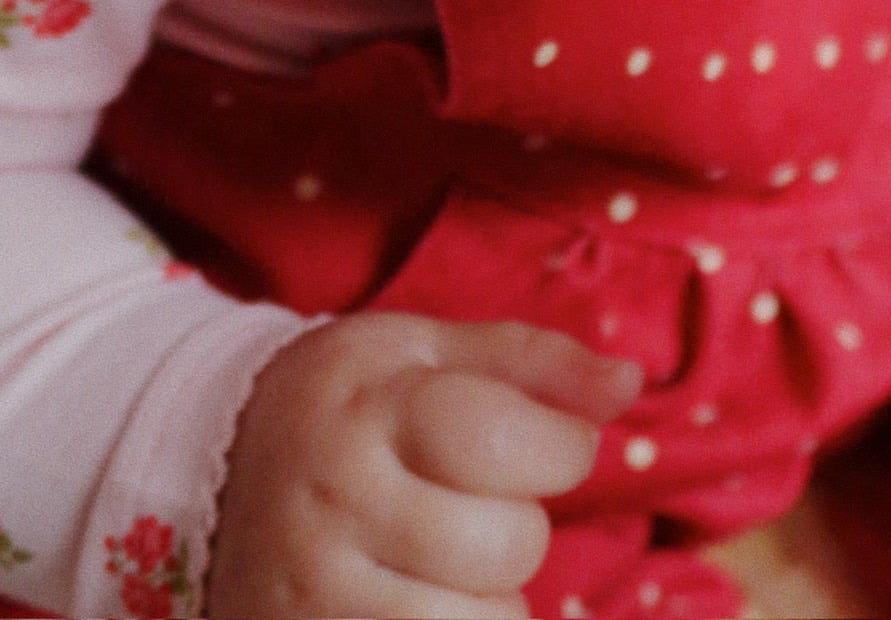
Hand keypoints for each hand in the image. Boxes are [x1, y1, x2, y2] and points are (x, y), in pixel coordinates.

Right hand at [206, 311, 642, 618]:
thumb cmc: (343, 402)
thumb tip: (631, 381)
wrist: (204, 469)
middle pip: (507, 545)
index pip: (504, 440)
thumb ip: (530, 362)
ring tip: (438, 559)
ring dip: (489, 600)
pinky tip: (421, 599)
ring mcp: (316, 601)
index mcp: (368, 411)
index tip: (548, 443)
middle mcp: (335, 508)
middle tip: (469, 501)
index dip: (560, 446)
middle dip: (518, 523)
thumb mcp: (421, 350)